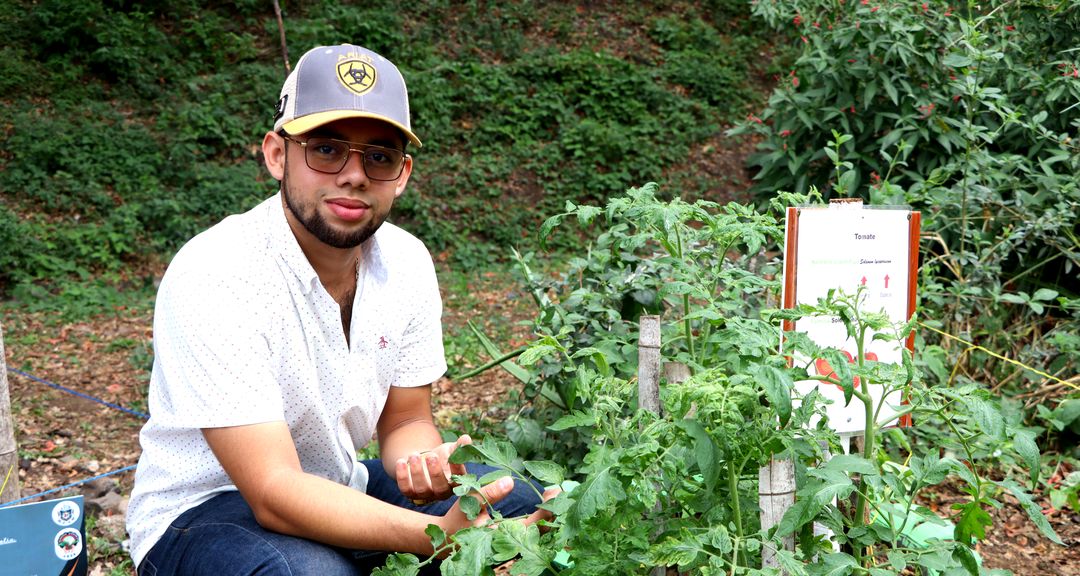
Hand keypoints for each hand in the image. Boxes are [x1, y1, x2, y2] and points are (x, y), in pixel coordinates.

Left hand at [395, 434, 470, 503]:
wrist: (423, 461)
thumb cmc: (442, 457)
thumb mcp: (451, 450)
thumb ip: (459, 446)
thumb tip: (466, 439)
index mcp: (455, 482)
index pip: (459, 480)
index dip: (456, 469)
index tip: (453, 457)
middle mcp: (442, 492)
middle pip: (440, 489)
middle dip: (435, 473)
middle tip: (431, 456)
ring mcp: (426, 494)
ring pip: (421, 489)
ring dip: (417, 472)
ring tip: (414, 454)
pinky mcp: (410, 493)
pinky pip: (405, 489)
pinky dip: (402, 476)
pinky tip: (401, 461)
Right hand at [434, 481, 560, 556]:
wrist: (447, 539)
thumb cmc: (457, 520)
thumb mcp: (469, 503)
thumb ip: (489, 493)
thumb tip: (509, 481)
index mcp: (501, 537)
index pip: (532, 526)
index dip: (546, 511)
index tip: (554, 492)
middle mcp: (509, 544)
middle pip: (540, 532)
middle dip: (551, 511)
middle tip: (559, 492)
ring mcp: (511, 544)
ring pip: (537, 534)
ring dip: (547, 516)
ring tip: (554, 497)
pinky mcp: (510, 541)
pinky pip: (531, 533)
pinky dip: (540, 519)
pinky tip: (543, 506)